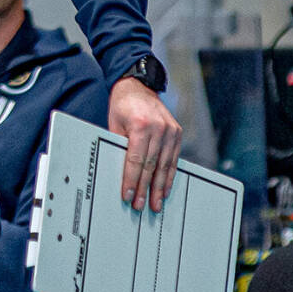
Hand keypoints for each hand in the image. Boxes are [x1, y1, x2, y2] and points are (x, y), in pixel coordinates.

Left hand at [108, 76, 182, 212]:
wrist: (138, 86)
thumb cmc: (122, 105)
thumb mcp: (115, 124)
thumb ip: (119, 146)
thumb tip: (119, 173)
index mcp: (141, 125)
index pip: (136, 160)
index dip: (131, 180)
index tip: (127, 195)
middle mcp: (159, 128)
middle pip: (151, 165)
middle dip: (145, 188)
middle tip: (141, 205)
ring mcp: (171, 130)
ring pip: (165, 165)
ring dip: (160, 187)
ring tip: (156, 203)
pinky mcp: (177, 133)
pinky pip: (173, 159)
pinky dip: (169, 175)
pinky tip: (165, 188)